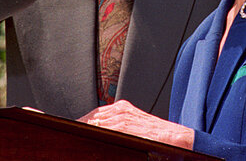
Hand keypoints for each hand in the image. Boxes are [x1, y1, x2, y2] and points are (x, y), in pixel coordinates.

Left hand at [79, 100, 193, 149]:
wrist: (176, 138)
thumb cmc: (156, 136)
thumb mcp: (135, 127)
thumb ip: (118, 127)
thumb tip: (100, 132)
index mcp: (122, 108)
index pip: (96, 113)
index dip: (83, 120)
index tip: (72, 126)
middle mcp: (122, 109)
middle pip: (93, 116)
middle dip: (81, 124)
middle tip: (69, 131)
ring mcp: (125, 117)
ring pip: (98, 121)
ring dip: (85, 128)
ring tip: (74, 135)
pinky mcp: (128, 125)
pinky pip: (108, 128)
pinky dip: (97, 131)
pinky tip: (89, 136)